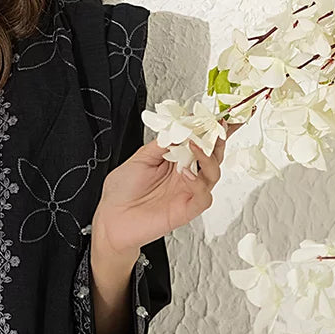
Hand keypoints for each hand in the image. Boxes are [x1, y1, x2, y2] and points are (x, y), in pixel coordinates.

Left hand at [92, 124, 235, 257]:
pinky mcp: (187, 209)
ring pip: (213, 173)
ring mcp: (188, 192)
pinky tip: (186, 173)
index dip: (213, 130)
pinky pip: (203, 196)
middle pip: (214, 155)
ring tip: (196, 146)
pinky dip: (198, 183)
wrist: (112, 219)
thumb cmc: (122, 192)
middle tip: (219, 124)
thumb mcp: (140, 158)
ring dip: (208, 157)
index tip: (223, 115)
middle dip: (220, 138)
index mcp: (176, 161)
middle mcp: (186, 175)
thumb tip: (180, 128)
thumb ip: (162, 144)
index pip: (200, 142)